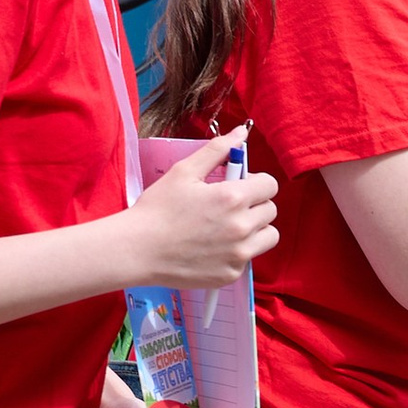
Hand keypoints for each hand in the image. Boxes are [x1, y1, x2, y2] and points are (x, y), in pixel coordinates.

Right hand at [123, 136, 278, 289]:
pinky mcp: (231, 274)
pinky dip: (238, 252)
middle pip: (271, 210)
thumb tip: (241, 133)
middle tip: (230, 206)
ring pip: (268, 236)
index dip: (256, 182)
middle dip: (255, 204)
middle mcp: (241, 227)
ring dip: (256, 229)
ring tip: (228, 226)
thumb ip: (217, 150)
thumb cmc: (157, 209)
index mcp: (233, 197)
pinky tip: (214, 247)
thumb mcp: (185, 171)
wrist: (137, 250)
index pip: (270, 185)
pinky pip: (249, 258)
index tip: (240, 185)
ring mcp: (238, 254)